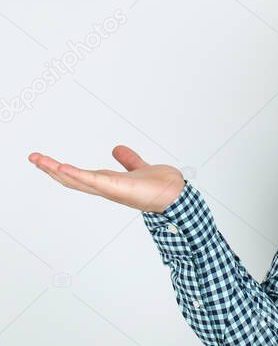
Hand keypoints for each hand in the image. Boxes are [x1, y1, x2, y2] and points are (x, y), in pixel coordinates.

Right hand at [28, 145, 184, 213]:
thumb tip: (117, 149)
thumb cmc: (161, 187)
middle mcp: (106, 188)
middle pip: (72, 180)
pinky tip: (63, 168)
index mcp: (109, 183)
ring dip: (57, 170)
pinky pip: (95, 181)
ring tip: (40, 160)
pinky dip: (78, 175)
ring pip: (78, 180)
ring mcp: (110, 189)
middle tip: (33, 158)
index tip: (46, 160)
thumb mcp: (140, 168)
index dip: (62, 170)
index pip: (80, 176)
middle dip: (51, 170)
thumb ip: (129, 160)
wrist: (178, 196)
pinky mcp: (118, 188)